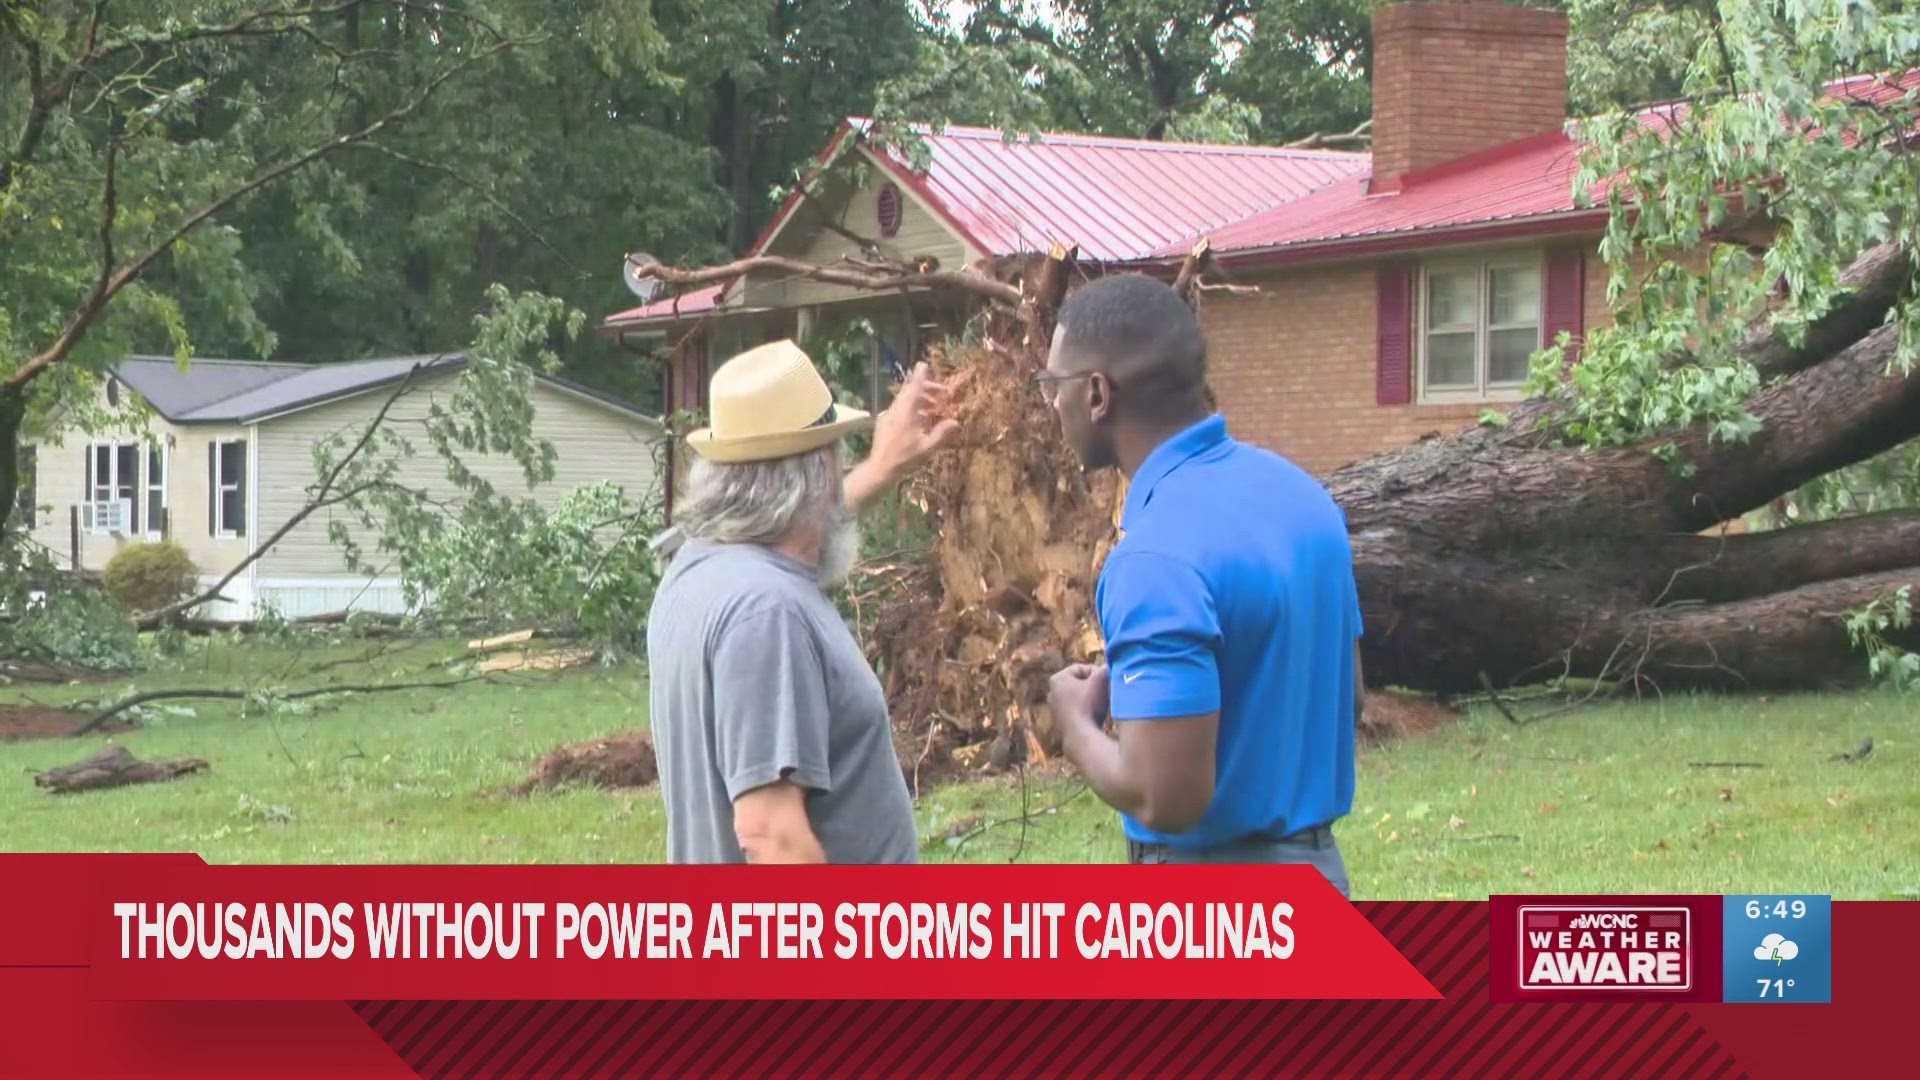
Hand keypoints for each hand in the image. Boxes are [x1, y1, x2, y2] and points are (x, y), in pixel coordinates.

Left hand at [867, 361, 958, 481]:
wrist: (880, 468)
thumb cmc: (905, 459)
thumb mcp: (927, 448)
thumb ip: (942, 433)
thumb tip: (956, 422)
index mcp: (907, 413)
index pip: (914, 387)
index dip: (920, 375)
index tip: (924, 364)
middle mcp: (896, 410)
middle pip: (910, 391)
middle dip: (926, 389)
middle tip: (942, 394)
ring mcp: (888, 415)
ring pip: (905, 400)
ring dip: (920, 399)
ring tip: (934, 409)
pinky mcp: (884, 422)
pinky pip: (899, 409)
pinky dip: (911, 408)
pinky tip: (920, 420)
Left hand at [1048, 662, 1109, 740]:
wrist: (1080, 735)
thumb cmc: (1087, 704)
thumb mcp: (1098, 682)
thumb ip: (1103, 670)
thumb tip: (1108, 666)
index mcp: (1057, 679)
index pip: (1080, 668)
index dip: (1096, 672)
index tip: (1106, 680)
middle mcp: (1051, 692)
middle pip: (1078, 682)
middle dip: (1092, 685)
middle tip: (1104, 690)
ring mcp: (1054, 708)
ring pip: (1076, 696)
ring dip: (1089, 698)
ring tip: (1100, 703)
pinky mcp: (1059, 722)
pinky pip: (1075, 709)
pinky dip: (1084, 709)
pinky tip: (1093, 715)